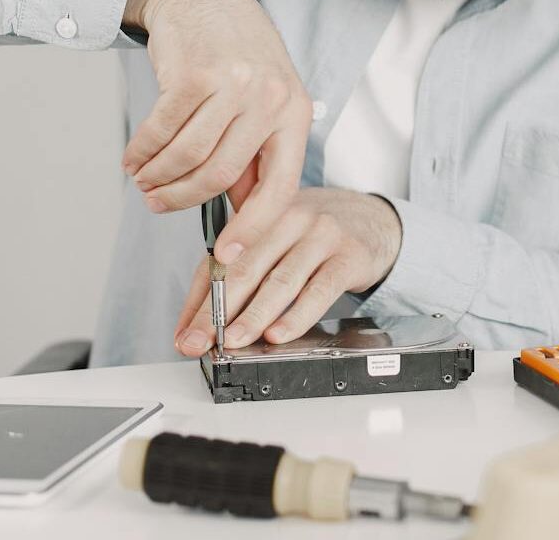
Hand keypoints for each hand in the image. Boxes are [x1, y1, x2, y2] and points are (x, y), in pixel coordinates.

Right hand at [121, 0, 311, 234]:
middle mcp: (271, 99)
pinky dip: (143, 151)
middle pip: (221, 175)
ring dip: (157, 177)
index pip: (280, 188)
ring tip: (143, 181)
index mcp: (295, 113)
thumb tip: (242, 214)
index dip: (253, 228)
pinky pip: (162, 130)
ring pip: (188, 156)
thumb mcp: (262, 99)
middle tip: (158, 205)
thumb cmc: (232, 52)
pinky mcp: (195, 74)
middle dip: (183, 199)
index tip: (229, 255)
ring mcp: (234, 84)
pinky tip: (134, 157)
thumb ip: (254, 153)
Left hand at [173, 188, 402, 356]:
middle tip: (202, 342)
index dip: (199, 302)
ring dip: (254, 315)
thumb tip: (193, 327)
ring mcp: (320, 236)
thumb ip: (235, 277)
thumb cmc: (314, 235)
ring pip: (281, 280)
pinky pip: (319, 290)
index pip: (219, 262)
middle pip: (246, 268)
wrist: (372, 219)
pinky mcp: (349, 256)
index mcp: (260, 216)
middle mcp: (288, 220)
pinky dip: (297, 315)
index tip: (186, 336)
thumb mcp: (273, 243)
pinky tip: (280, 333)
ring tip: (235, 340)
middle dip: (219, 310)